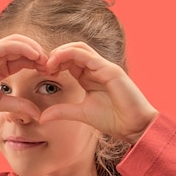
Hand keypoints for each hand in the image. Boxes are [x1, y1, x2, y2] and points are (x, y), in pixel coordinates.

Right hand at [0, 34, 47, 138]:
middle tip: (55, 65)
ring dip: (34, 48)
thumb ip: (18, 105)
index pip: (25, 58)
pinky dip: (22, 47)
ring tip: (47, 59)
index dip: (41, 64)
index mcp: (0, 66)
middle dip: (41, 54)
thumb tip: (38, 114)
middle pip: (24, 47)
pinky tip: (35, 55)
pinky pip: (5, 45)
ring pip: (17, 42)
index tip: (54, 74)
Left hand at [39, 42, 158, 143]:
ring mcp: (104, 67)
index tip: (41, 72)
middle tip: (42, 66)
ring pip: (79, 48)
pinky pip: (87, 55)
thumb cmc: (113, 120)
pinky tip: (57, 63)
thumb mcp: (81, 114)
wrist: (134, 127)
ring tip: (48, 63)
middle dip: (55, 54)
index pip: (69, 60)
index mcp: (90, 76)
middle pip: (73, 49)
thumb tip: (42, 117)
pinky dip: (70, 55)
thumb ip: (62, 111)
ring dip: (61, 52)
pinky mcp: (110, 70)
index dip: (54, 63)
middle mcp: (97, 68)